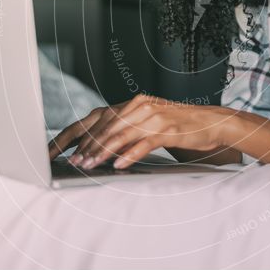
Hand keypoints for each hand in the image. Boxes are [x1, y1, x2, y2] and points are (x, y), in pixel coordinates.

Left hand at [48, 93, 230, 168]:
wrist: (212, 122)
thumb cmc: (180, 127)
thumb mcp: (149, 124)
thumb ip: (126, 131)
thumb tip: (98, 150)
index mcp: (133, 104)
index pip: (96, 118)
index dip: (75, 135)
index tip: (58, 152)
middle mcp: (140, 106)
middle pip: (106, 127)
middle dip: (87, 146)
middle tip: (73, 163)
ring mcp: (155, 117)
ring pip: (122, 134)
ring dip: (103, 151)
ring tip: (90, 165)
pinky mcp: (169, 129)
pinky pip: (145, 143)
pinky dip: (130, 154)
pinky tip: (119, 165)